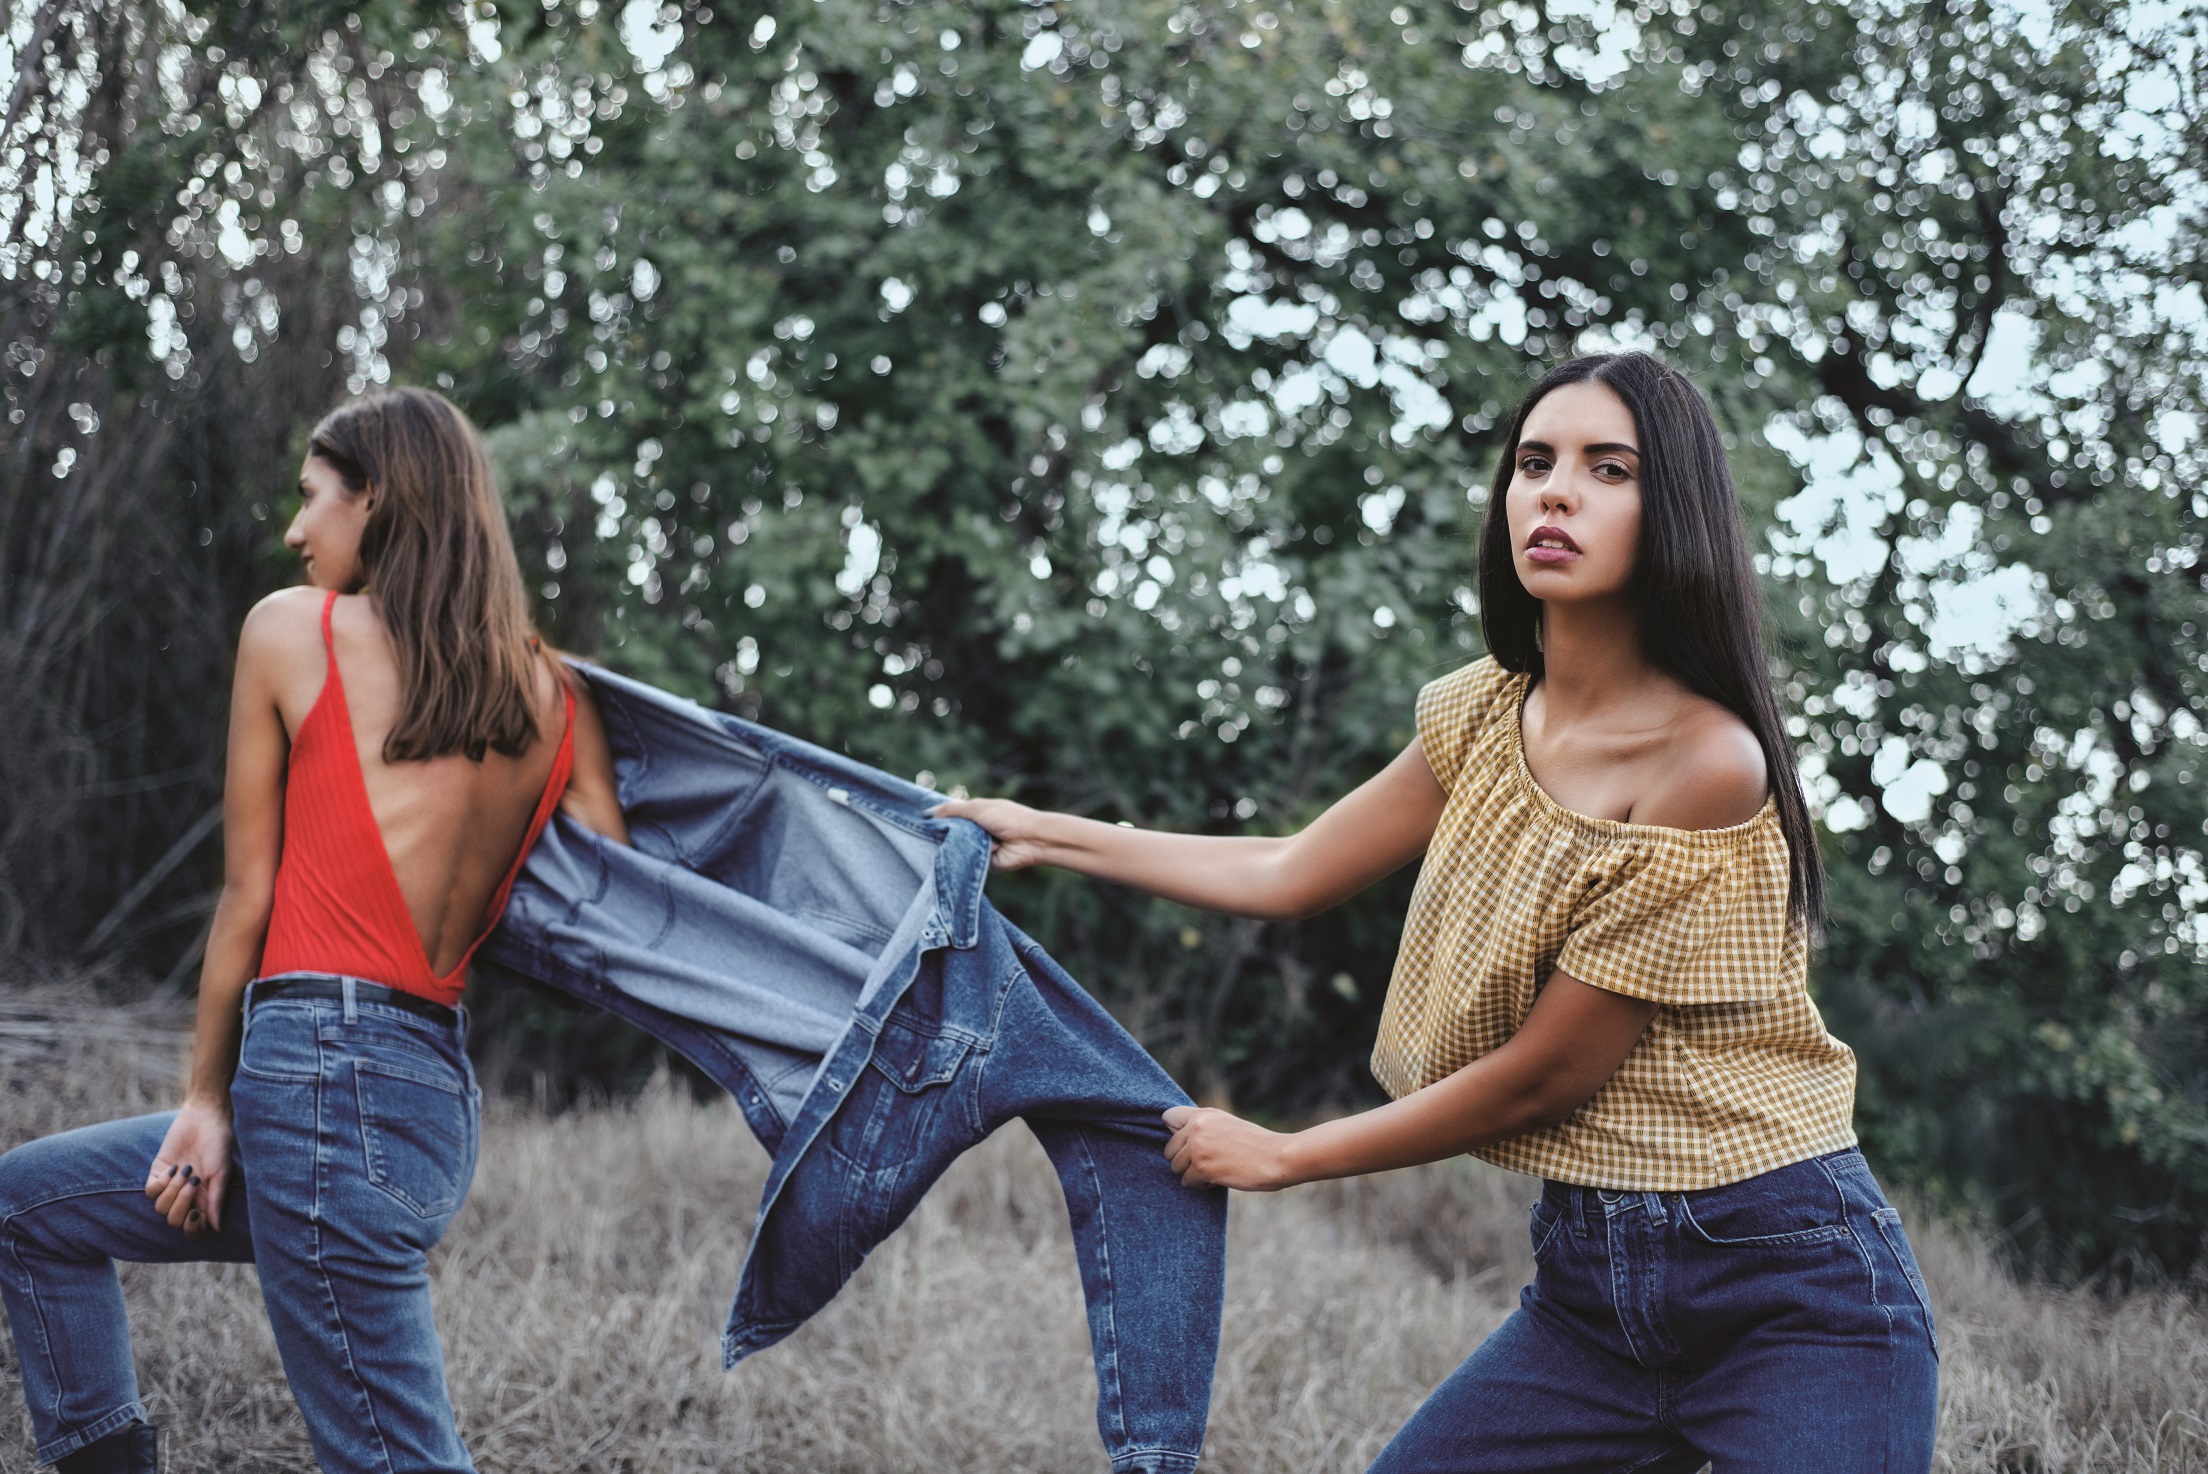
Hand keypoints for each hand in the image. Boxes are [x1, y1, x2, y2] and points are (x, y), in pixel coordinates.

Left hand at [147, 1097, 232, 1237]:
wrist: (204, 1118)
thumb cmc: (219, 1144)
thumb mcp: (221, 1173)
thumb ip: (216, 1200)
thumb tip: (216, 1229)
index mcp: (205, 1200)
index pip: (193, 1230)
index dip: (192, 1229)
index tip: (197, 1214)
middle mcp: (187, 1197)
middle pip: (174, 1221)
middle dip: (181, 1205)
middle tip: (194, 1181)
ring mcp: (171, 1186)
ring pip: (160, 1208)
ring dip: (173, 1191)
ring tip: (186, 1170)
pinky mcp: (158, 1173)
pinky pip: (150, 1192)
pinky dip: (161, 1183)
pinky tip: (173, 1168)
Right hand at [930, 797, 1052, 871]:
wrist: (1031, 840)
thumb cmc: (1007, 818)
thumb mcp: (977, 808)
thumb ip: (951, 811)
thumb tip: (927, 814)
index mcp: (974, 814)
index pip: (949, 816)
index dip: (936, 819)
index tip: (918, 820)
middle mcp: (974, 831)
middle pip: (949, 833)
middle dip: (941, 834)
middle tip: (923, 834)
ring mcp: (977, 847)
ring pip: (955, 847)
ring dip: (955, 845)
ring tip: (946, 843)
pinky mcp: (980, 863)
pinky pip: (966, 861)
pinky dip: (965, 857)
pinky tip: (961, 854)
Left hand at [1162, 1104, 1299, 1191]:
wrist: (1277, 1157)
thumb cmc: (1256, 1144)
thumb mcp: (1227, 1124)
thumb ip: (1204, 1126)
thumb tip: (1178, 1137)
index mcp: (1203, 1114)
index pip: (1168, 1117)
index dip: (1175, 1133)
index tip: (1188, 1143)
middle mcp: (1196, 1127)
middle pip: (1169, 1150)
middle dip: (1184, 1160)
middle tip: (1207, 1163)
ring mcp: (1197, 1147)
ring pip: (1176, 1168)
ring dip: (1192, 1174)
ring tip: (1215, 1171)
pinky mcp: (1202, 1167)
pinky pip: (1187, 1182)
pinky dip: (1201, 1185)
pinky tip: (1219, 1179)